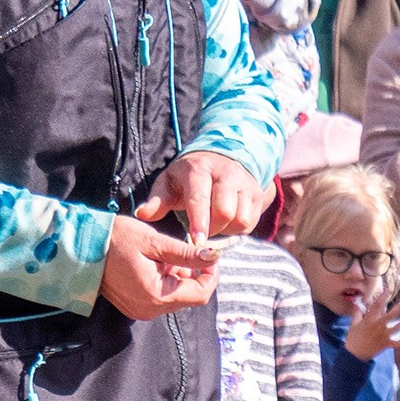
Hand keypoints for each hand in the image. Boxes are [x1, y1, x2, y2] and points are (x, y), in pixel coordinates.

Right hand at [98, 214, 217, 318]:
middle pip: (189, 297)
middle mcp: (150, 309)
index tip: (209, 257)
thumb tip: (214, 257)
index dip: (210, 275)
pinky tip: (151, 266)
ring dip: (177, 277)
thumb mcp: (154, 242)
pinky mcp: (134, 307)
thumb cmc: (115, 239)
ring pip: (176, 297)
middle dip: (191, 274)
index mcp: (157, 295)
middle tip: (177, 252)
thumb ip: (186, 254)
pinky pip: (161, 298)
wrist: (79, 246)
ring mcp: (141, 311)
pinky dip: (164, 282)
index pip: (201, 294)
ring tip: (159, 257)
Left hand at [138, 150, 266, 243]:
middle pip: (225, 211)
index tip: (196, 241)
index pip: (200, 199)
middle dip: (213, 228)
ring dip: (227, 230)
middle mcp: (226, 174)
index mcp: (200, 169)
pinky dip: (238, 228)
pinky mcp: (257, 195)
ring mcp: (245, 184)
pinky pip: (251, 221)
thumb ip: (157, 200)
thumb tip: (142, 214)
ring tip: (214, 226)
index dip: (199, 222)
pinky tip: (226, 224)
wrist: (222, 158)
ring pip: (241, 218)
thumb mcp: (169, 183)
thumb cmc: (189, 176)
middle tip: (201, 232)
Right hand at [344, 289, 399, 360]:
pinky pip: (398, 343)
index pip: (378, 305)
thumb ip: (357, 313)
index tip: (389, 290)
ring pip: (397, 328)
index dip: (384, 297)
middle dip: (399, 307)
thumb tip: (357, 304)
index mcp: (370, 320)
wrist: (355, 354)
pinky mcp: (387, 344)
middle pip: (391, 315)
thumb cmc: (353, 338)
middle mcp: (378, 326)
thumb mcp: (354, 324)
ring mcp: (384, 336)